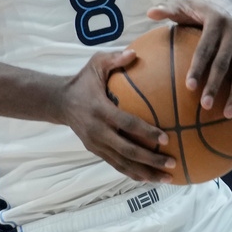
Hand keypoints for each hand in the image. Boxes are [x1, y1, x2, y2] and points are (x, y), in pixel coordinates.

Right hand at [60, 49, 175, 182]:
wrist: (59, 102)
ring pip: (123, 163)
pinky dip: (133, 173)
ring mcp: (96, 144)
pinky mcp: (95, 150)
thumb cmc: (82, 81)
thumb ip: (114, 59)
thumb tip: (135, 53)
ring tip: (167, 178)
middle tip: (172, 163)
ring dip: (145, 173)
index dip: (146, 132)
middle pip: (127, 150)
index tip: (166, 138)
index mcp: (100, 110)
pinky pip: (116, 165)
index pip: (126, 124)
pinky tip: (149, 178)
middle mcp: (98, 131)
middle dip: (150, 160)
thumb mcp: (95, 64)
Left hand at [147, 0, 231, 118]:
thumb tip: (149, 13)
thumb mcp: (185, 4)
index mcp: (216, 20)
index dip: (198, 67)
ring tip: (227, 115)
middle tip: (205, 106)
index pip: (205, 48)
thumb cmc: (200, 7)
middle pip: (224, 62)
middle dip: (215, 85)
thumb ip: (167, 9)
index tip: (189, 87)